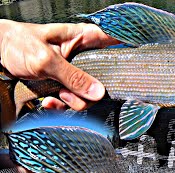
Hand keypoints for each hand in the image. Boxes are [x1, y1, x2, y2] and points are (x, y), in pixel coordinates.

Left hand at [0, 19, 119, 110]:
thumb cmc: (19, 44)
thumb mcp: (46, 60)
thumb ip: (73, 76)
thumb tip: (98, 92)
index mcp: (85, 38)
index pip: (116, 40)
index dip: (126, 54)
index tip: (128, 71)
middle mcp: (86, 55)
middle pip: (105, 77)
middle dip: (89, 92)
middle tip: (69, 92)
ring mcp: (77, 71)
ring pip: (90, 93)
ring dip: (73, 101)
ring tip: (55, 95)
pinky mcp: (67, 84)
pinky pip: (75, 100)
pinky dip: (62, 105)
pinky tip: (49, 101)